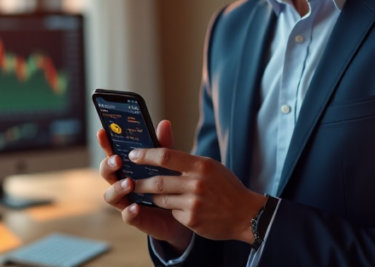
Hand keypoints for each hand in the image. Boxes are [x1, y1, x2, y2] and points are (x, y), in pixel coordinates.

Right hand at [97, 120, 192, 251]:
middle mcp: (122, 182)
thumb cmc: (170, 181)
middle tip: (117, 160)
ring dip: (116, 188)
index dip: (105, 143)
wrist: (184, 209)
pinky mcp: (136, 217)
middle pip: (106, 173)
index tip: (102, 132)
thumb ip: (164, 145)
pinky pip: (127, 216)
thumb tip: (164, 123)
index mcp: (127, 166)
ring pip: (110, 196)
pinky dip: (129, 212)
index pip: (112, 152)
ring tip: (129, 183)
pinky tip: (135, 207)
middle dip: (108, 165)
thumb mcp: (168, 161)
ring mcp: (126, 200)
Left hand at [129, 146, 265, 243]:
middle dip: (140, 182)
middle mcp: (196, 183)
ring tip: (151, 194)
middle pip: (157, 181)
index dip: (146, 154)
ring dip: (153, 197)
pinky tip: (178, 208)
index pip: (166, 156)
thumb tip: (162, 154)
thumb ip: (188, 161)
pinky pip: (171, 212)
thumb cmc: (226, 187)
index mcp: (201, 165)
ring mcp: (193, 203)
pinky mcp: (191, 219)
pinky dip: (170, 209)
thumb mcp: (211, 166)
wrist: (245, 214)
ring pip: (160, 198)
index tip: (133, 154)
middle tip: (129, 181)